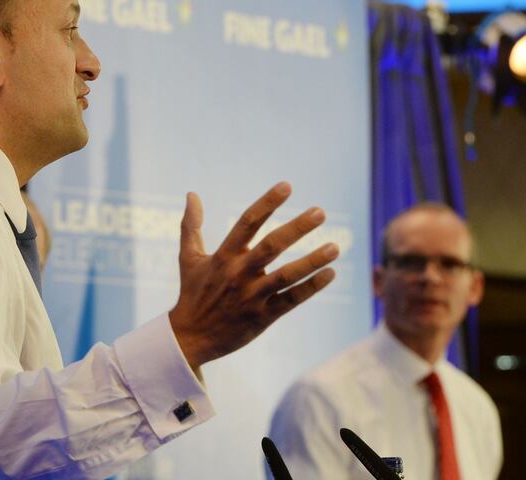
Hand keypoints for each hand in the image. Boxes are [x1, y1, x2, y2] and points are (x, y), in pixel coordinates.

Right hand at [168, 182, 338, 370]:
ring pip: (286, 276)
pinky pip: (291, 300)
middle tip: (320, 212)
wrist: (190, 338)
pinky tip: (330, 273)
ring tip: (335, 247)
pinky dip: (311, 287)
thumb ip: (191, 225)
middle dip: (297, 228)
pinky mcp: (262, 317)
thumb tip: (191, 193)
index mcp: (223, 256)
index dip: (267, 203)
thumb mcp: (189, 258)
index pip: (247, 223)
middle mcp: (238, 274)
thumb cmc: (193, 294)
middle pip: (271, 246)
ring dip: (312, 261)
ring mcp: (251, 296)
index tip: (287, 186)